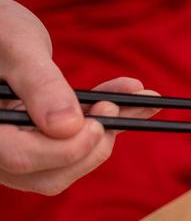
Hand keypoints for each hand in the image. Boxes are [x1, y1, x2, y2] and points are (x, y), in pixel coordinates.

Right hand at [0, 0, 158, 194]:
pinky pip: (79, 142)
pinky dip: (108, 120)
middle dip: (93, 144)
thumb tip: (68, 127)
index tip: (99, 122)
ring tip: (143, 98)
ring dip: (111, 131)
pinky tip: (136, 96)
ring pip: (70, 163)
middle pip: (49, 174)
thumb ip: (39, 84)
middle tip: (115, 107)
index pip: (21, 158)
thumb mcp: (17, 47)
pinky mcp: (42, 141)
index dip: (66, 148)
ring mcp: (19, 150)